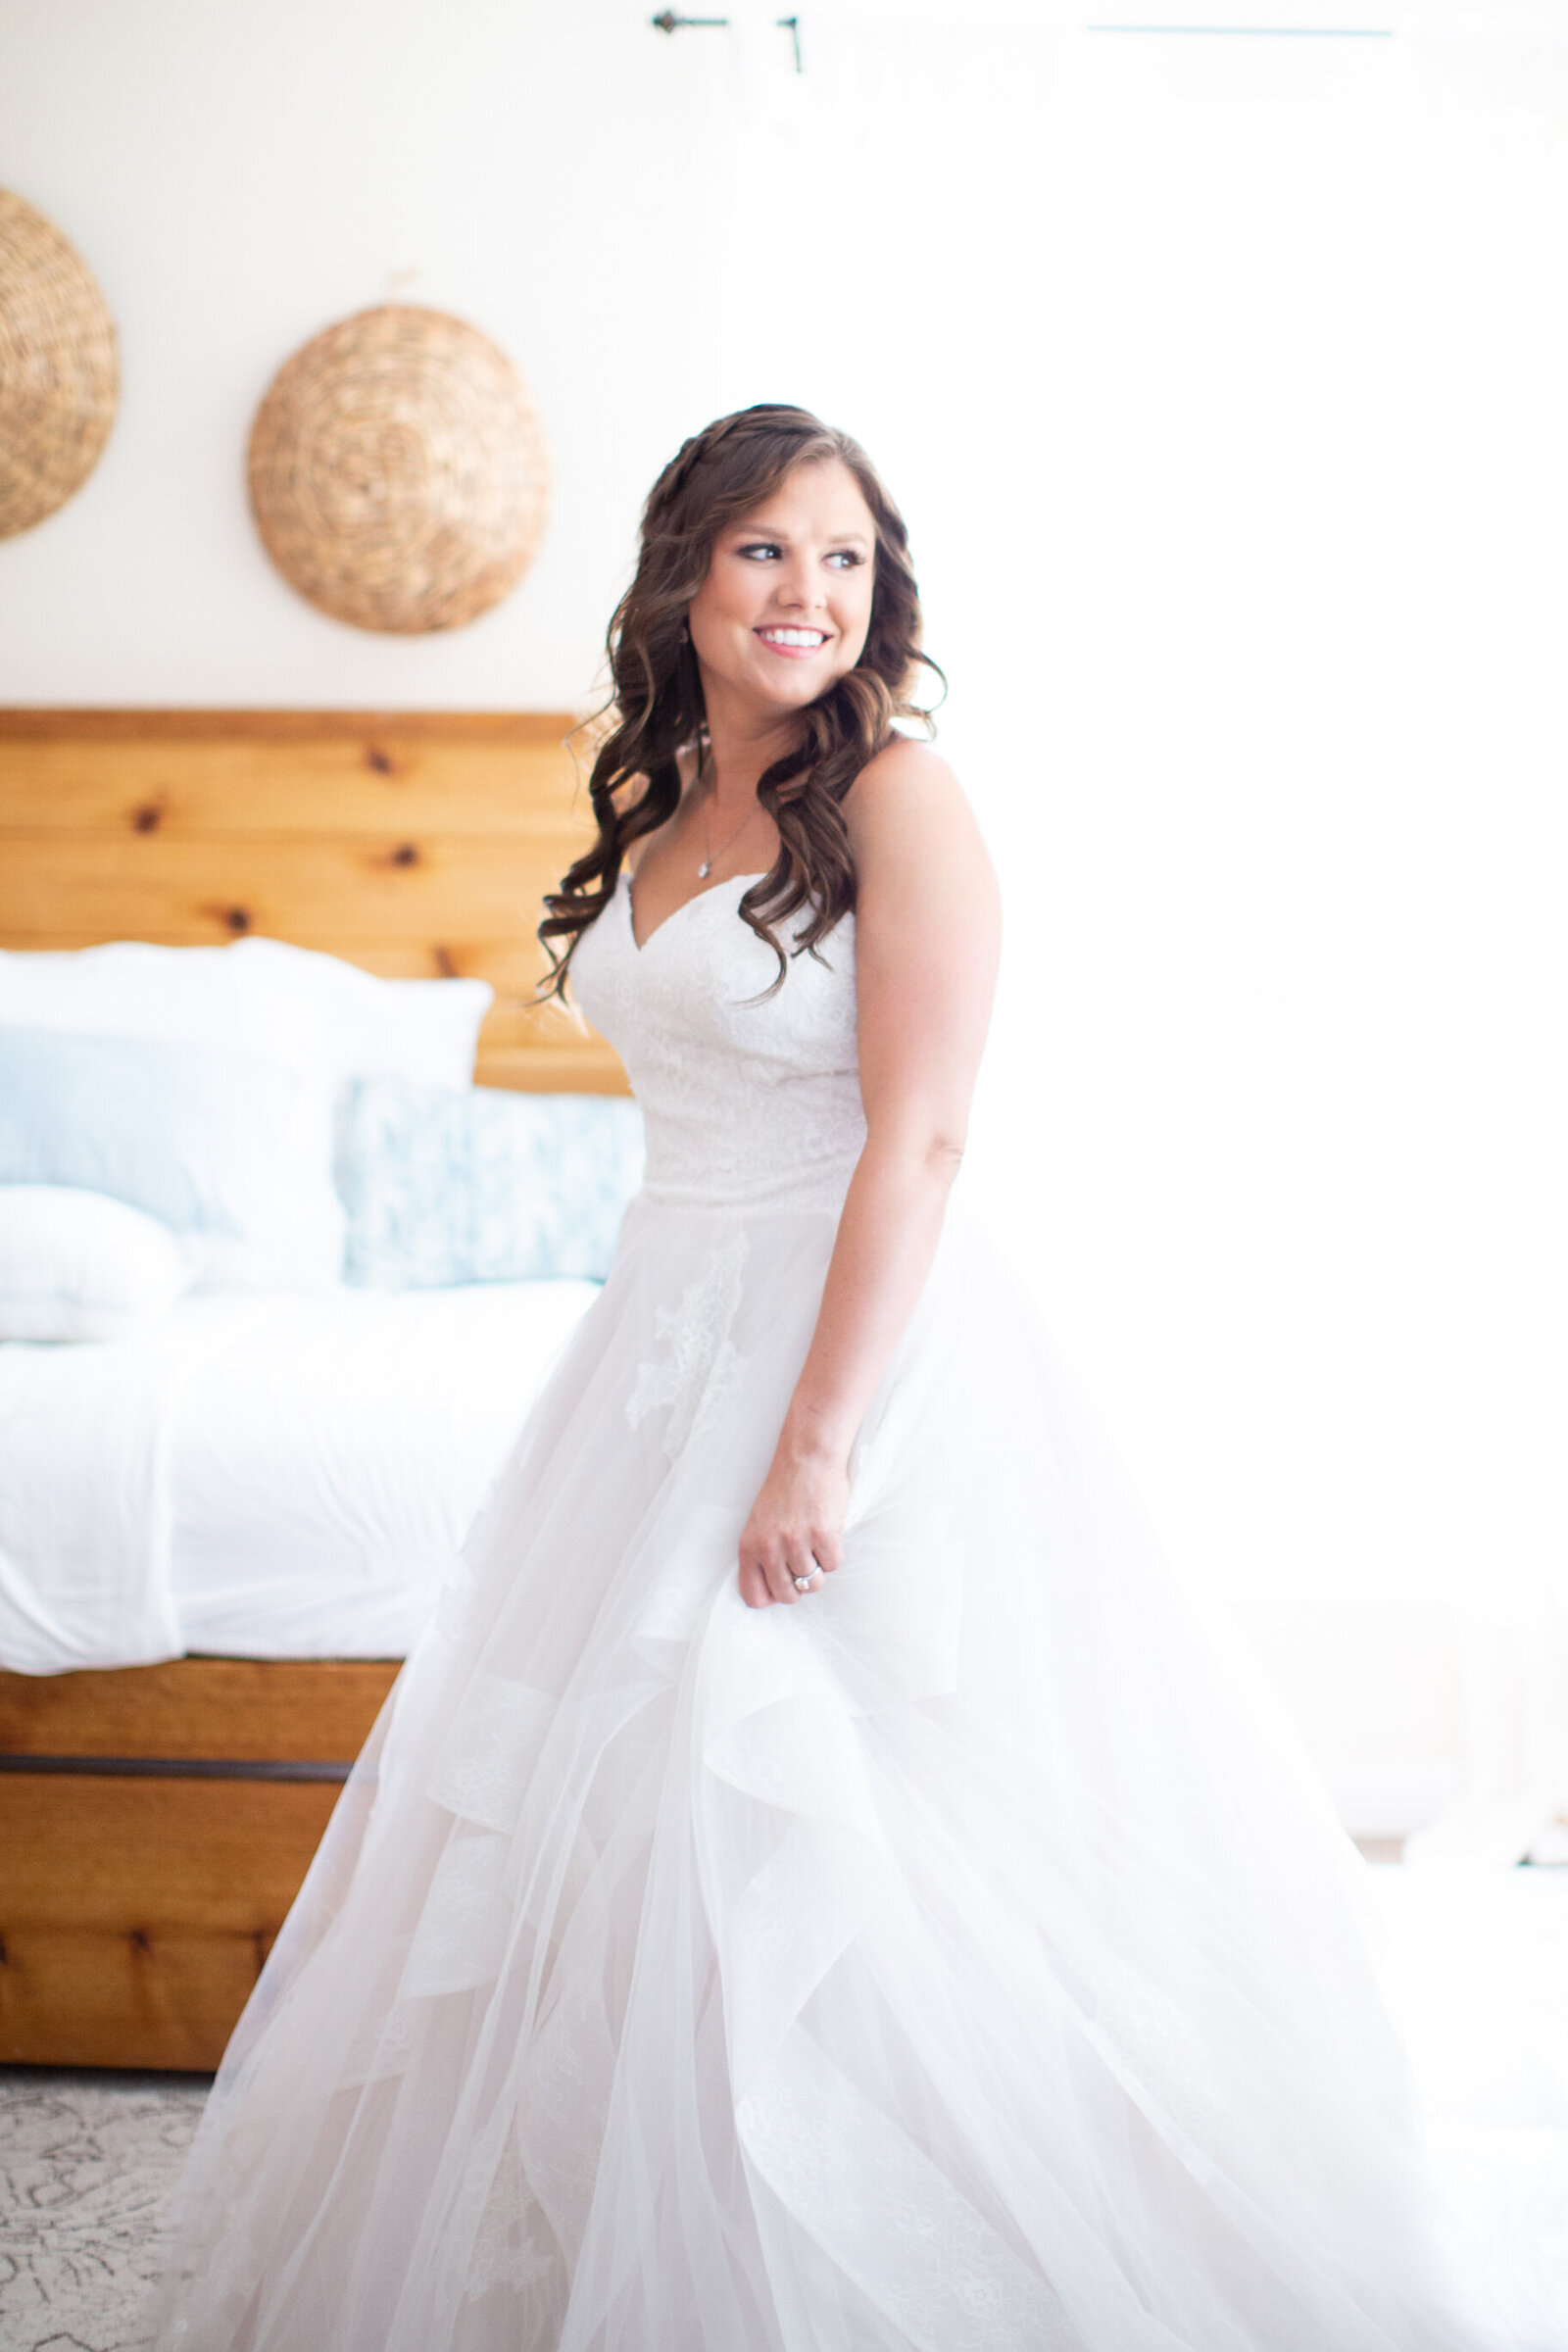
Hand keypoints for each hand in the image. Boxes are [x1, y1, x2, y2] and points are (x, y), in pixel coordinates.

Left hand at [737, 1432, 848, 1608]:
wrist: (806, 1458)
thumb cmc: (785, 1491)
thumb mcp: (759, 1524)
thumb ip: (761, 1555)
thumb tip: (774, 1592)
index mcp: (749, 1546)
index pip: (753, 1596)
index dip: (771, 1596)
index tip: (782, 1585)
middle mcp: (770, 1547)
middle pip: (788, 1595)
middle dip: (800, 1585)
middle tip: (805, 1562)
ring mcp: (796, 1542)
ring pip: (813, 1584)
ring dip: (819, 1567)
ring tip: (815, 1542)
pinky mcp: (823, 1535)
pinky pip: (833, 1565)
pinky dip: (834, 1553)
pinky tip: (827, 1531)